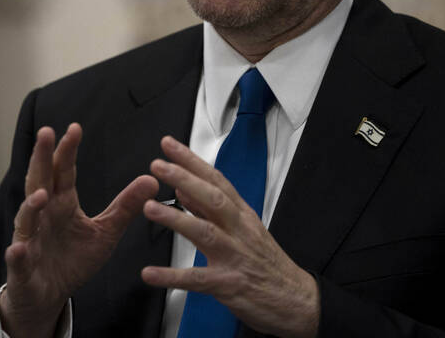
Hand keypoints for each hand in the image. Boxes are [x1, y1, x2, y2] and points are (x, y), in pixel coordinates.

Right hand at [0, 123, 158, 337]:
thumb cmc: (74, 259)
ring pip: (27, 218)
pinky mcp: (23, 267)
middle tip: (46, 134)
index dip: (68, 151)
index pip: (64, 172)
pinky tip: (19, 248)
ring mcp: (30, 240)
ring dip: (31, 206)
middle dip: (42, 159)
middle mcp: (43, 216)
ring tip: (41, 195)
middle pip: (40, 182)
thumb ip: (126, 207)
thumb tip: (152, 180)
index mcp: (62, 204)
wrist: (50, 295)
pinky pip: (18, 258)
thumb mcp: (106, 231)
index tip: (74, 128)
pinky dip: (17, 253)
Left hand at [140, 136, 319, 337]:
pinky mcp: (228, 284)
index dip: (192, 161)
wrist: (295, 299)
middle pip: (213, 198)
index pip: (216, 180)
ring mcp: (235, 256)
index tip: (169, 145)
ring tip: (149, 208)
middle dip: (185, 179)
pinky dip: (172, 277)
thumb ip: (210, 210)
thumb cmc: (267, 263)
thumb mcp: (243, 229)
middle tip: (158, 165)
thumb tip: (183, 188)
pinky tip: (150, 274)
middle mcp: (239, 230)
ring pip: (205, 232)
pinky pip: (197, 280)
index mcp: (242, 214)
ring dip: (176, 219)